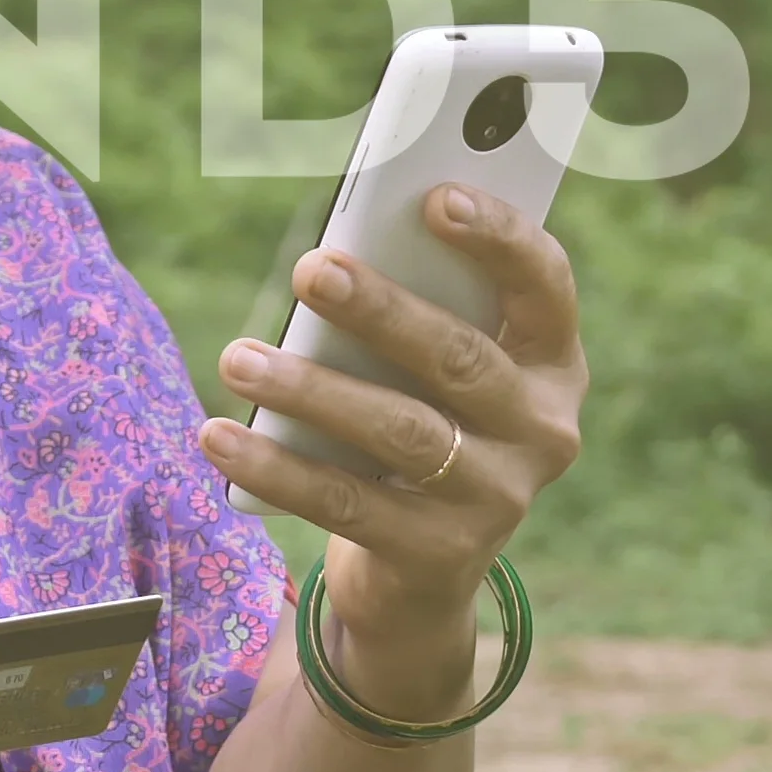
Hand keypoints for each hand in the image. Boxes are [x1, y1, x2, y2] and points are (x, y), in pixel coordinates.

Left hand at [196, 185, 586, 707]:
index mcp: (551, 362)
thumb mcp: (430, 371)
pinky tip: (221, 436)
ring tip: (238, 358)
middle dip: (380, 309)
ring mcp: (499, 499)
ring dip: (312, 390)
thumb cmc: (417, 426)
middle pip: (461, 357)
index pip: (547, 283)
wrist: (418, 574)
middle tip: (309, 270)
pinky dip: (277, 466)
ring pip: (401, 432)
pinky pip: (347, 503)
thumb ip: (414, 311)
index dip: (500, 238)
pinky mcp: (441, 557)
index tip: (437, 198)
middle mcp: (542, 430)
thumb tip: (331, 261)